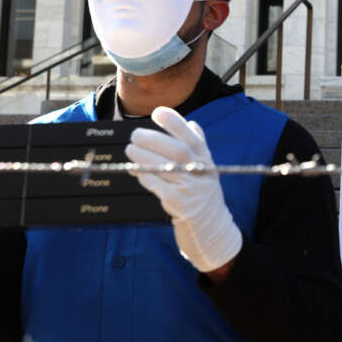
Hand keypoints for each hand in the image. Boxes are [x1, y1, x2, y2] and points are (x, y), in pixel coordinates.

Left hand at [125, 107, 242, 273]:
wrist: (211, 229)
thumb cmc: (204, 195)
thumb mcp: (206, 169)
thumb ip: (199, 146)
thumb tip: (191, 123)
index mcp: (206, 160)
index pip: (192, 136)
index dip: (175, 123)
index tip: (158, 112)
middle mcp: (202, 173)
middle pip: (178, 150)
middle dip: (154, 139)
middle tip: (135, 135)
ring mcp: (192, 189)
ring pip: (167, 167)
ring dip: (145, 157)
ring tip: (130, 150)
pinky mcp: (181, 206)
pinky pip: (161, 188)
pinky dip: (147, 178)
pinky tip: (137, 171)